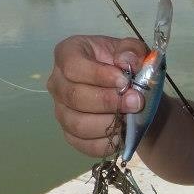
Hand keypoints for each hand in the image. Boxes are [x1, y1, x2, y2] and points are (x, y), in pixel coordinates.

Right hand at [48, 35, 146, 157]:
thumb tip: (126, 62)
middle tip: (136, 102)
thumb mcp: (133, 50)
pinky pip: (82, 144)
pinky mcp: (70, 133)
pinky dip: (105, 143)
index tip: (124, 81)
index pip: (73, 66)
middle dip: (109, 102)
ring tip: (129, 119)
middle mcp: (58, 83)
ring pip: (77, 123)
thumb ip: (131, 50)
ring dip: (108, 123)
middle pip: (74, 96)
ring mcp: (61, 110)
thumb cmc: (124, 66)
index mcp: (68, 54)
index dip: (99, 75)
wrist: (130, 93)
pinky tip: (122, 135)